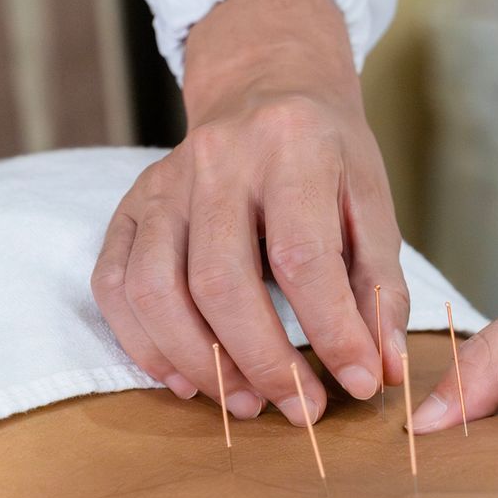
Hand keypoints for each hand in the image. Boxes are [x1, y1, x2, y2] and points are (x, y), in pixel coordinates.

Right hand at [92, 0, 408, 425]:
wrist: (264, 87)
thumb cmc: (325, 154)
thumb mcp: (371, 200)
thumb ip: (379, 284)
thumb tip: (383, 368)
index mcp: (291, 147)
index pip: (302, 256)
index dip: (332, 331)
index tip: (359, 382)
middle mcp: (216, 160)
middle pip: (221, 280)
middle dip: (263, 360)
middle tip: (300, 410)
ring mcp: (163, 183)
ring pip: (155, 289)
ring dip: (198, 362)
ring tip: (246, 402)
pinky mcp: (129, 206)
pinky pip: (114, 285)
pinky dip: (142, 344)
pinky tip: (184, 378)